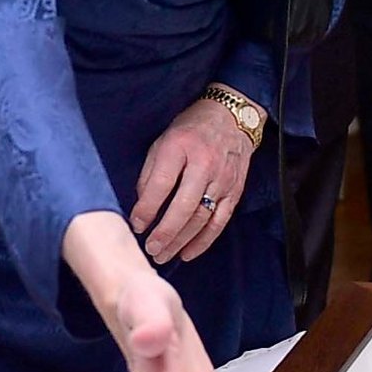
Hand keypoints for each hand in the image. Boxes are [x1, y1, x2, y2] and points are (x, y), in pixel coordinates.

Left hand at [131, 96, 256, 264]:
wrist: (230, 117)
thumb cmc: (190, 130)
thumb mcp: (162, 141)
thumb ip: (150, 173)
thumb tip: (142, 208)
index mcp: (180, 146)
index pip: (161, 184)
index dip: (147, 209)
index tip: (136, 225)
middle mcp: (204, 163)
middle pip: (184, 206)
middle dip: (165, 232)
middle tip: (151, 249)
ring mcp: (223, 178)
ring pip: (202, 218)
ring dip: (181, 241)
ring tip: (163, 255)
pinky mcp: (235, 190)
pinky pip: (220, 221)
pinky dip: (203, 241)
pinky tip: (188, 253)